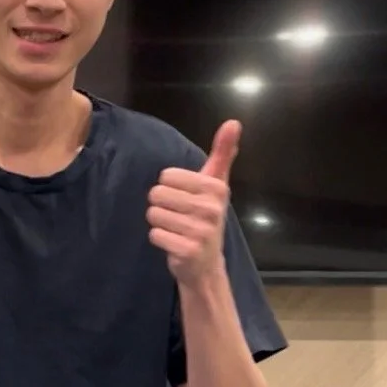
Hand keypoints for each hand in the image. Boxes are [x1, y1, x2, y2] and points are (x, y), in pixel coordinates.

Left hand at [147, 120, 240, 286]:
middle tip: (178, 215)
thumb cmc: (206, 217)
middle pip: (156, 193)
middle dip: (161, 205)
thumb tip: (233, 122)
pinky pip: (154, 234)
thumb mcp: (216, 184)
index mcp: (216, 188)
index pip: (167, 175)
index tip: (186, 199)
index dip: (170, 187)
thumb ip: (223, 153)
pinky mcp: (187, 250)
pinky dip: (159, 238)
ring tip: (176, 229)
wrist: (207, 264)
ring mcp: (200, 231)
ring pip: (153, 214)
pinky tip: (174, 243)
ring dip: (159, 222)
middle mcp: (211, 208)